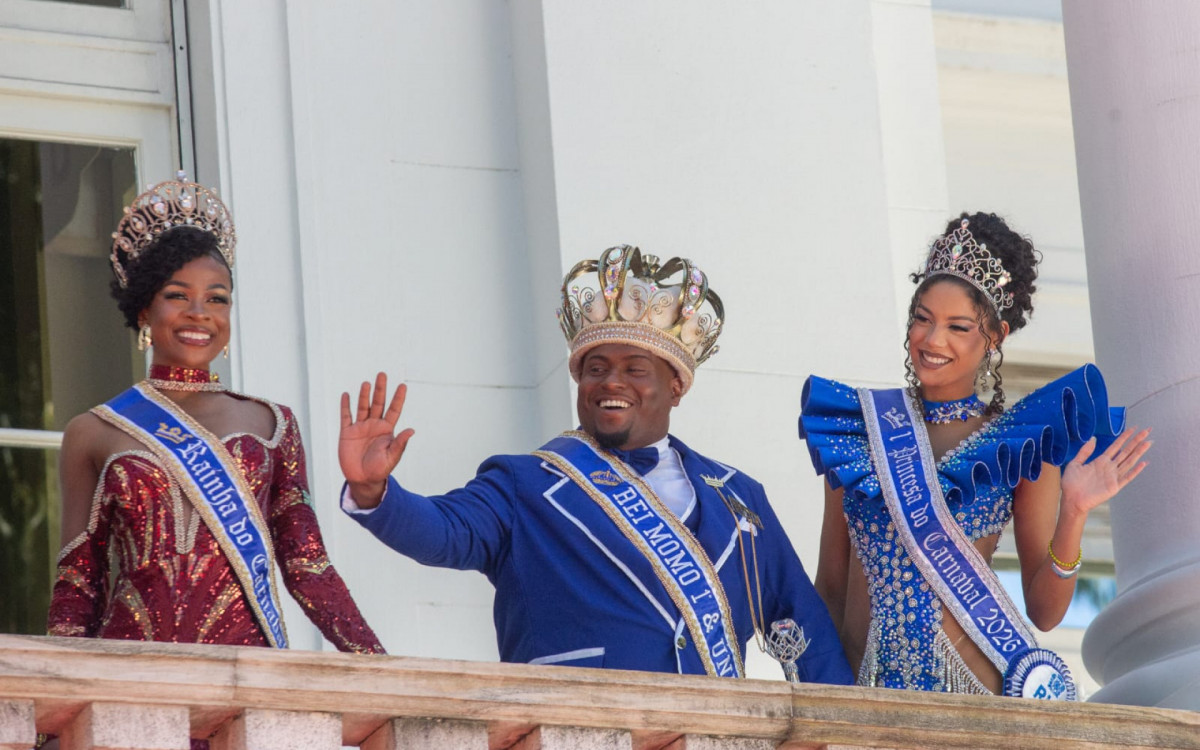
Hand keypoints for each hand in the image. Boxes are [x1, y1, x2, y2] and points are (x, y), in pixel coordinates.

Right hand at [338, 373, 413, 508]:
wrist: (362, 480)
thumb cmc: (379, 469)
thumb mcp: (392, 457)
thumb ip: (400, 443)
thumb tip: (412, 430)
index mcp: (387, 430)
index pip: (394, 410)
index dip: (398, 398)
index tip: (402, 385)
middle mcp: (374, 425)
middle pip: (378, 403)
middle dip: (380, 389)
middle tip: (382, 374)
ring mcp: (361, 428)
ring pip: (363, 407)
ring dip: (364, 395)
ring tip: (367, 383)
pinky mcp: (347, 433)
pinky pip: (346, 416)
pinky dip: (345, 406)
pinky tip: (346, 395)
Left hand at [1060, 427, 1150, 517]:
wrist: (1071, 499)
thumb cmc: (1071, 483)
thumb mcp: (1075, 463)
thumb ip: (1084, 451)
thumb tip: (1093, 438)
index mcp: (1100, 461)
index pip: (1116, 446)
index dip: (1124, 437)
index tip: (1134, 428)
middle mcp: (1109, 467)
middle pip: (1126, 451)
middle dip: (1136, 441)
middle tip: (1147, 430)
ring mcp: (1113, 477)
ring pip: (1129, 461)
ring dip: (1139, 452)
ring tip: (1148, 442)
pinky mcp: (1114, 486)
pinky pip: (1127, 477)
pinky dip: (1135, 470)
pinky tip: (1144, 463)